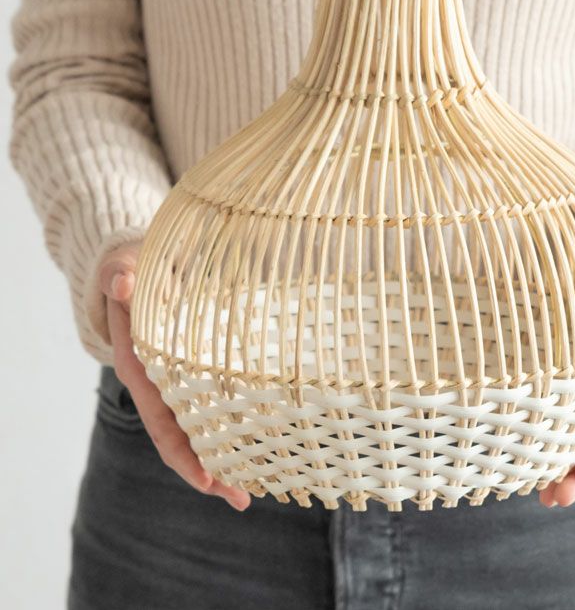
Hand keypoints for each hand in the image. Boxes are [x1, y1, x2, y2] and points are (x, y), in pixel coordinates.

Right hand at [98, 241, 250, 511]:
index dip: (181, 454)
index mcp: (141, 371)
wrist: (134, 273)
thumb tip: (122, 281)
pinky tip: (258, 443)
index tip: (204, 479)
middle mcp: (158, 387)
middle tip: (243, 498)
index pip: (161, 423)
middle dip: (210, 473)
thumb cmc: (129, 274)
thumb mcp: (123, 271)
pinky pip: (212, 408)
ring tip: (254, 487)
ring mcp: (177, 384)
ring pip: (200, 431)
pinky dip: (231, 429)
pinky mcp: (195, 374)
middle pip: (183, 441)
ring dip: (224, 460)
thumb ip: (122, 278)